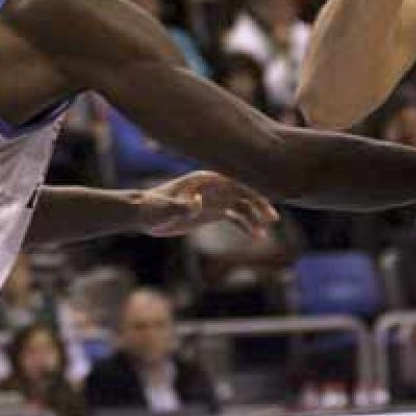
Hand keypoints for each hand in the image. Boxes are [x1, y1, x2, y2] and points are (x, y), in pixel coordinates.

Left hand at [140, 171, 279, 239]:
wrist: (144, 215)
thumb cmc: (152, 208)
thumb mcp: (165, 208)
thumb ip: (182, 205)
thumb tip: (198, 203)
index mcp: (206, 180)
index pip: (235, 181)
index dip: (251, 190)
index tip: (264, 202)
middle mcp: (214, 186)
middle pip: (243, 192)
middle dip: (259, 204)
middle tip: (272, 219)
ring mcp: (215, 198)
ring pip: (242, 205)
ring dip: (254, 217)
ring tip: (262, 233)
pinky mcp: (212, 211)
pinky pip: (235, 216)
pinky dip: (246, 225)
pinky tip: (255, 236)